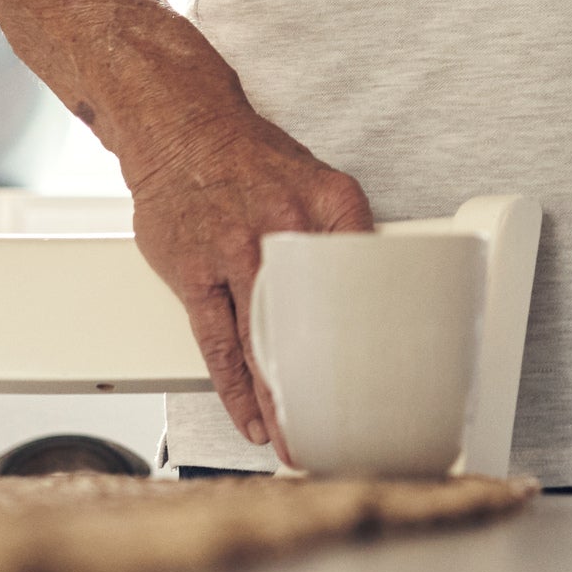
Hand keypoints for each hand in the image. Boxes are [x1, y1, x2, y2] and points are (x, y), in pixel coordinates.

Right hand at [122, 99, 371, 449]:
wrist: (181, 129)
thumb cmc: (249, 160)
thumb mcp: (320, 181)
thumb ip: (346, 231)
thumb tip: (376, 283)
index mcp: (328, 207)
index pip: (368, 280)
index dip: (380, 335)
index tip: (390, 379)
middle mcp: (285, 232)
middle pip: (315, 325)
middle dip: (328, 386)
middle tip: (343, 430)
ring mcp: (235, 256)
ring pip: (264, 344)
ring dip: (281, 402)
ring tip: (298, 442)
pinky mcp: (195, 275)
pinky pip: (218, 344)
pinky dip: (235, 388)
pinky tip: (250, 417)